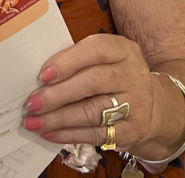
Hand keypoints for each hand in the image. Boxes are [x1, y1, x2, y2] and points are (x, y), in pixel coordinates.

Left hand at [23, 34, 174, 156]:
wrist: (151, 106)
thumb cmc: (116, 77)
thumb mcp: (107, 59)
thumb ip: (79, 61)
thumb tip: (41, 77)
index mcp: (124, 50)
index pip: (97, 50)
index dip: (68, 62)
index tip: (43, 75)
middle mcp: (133, 75)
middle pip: (93, 82)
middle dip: (58, 94)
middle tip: (33, 103)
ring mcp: (134, 104)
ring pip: (92, 111)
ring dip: (59, 117)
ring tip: (35, 121)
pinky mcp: (130, 131)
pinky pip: (95, 133)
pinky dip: (68, 134)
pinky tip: (49, 132)